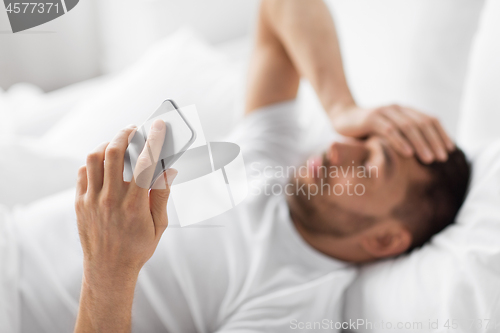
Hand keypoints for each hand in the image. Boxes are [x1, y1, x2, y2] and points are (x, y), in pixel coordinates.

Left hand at [75, 120, 176, 286]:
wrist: (108, 269)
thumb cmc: (137, 247)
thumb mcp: (159, 225)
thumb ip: (162, 195)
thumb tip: (168, 169)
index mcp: (135, 205)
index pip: (146, 163)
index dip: (154, 140)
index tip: (159, 125)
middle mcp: (111, 199)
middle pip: (114, 152)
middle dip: (126, 134)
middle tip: (134, 129)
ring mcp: (92, 200)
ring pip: (94, 158)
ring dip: (107, 144)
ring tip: (118, 142)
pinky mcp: (80, 203)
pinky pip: (83, 172)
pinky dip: (94, 161)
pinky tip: (104, 162)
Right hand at [329, 104, 454, 162]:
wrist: (341, 116)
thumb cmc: (366, 128)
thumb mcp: (388, 130)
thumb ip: (403, 136)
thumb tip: (425, 153)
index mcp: (405, 110)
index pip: (430, 119)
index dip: (442, 134)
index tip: (450, 150)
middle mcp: (397, 108)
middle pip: (422, 123)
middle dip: (435, 141)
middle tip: (442, 158)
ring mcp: (384, 112)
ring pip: (408, 127)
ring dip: (421, 143)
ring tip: (430, 159)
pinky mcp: (371, 118)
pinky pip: (389, 131)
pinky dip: (400, 142)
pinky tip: (409, 153)